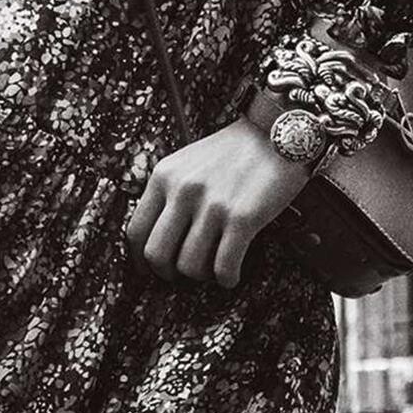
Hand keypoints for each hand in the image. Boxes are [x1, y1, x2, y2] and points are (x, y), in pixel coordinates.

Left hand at [127, 117, 308, 287]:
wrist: (276, 133)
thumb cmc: (234, 151)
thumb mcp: (187, 162)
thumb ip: (169, 193)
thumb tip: (159, 237)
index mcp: (164, 176)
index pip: (135, 231)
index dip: (141, 260)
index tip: (152, 270)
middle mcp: (184, 191)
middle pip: (157, 254)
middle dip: (167, 274)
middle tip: (181, 277)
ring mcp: (212, 205)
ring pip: (189, 266)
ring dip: (201, 276)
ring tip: (212, 270)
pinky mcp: (242, 218)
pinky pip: (224, 266)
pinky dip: (227, 279)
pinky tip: (231, 275)